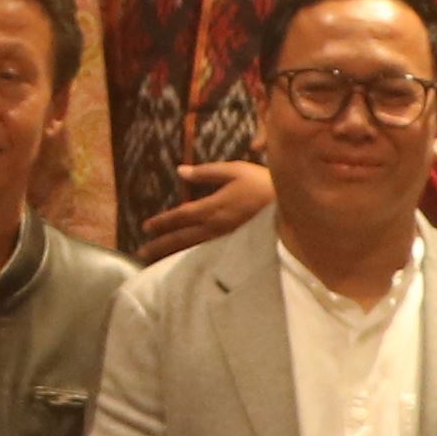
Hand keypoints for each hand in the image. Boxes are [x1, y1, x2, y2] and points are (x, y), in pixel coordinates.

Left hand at [139, 162, 272, 257]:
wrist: (294, 206)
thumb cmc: (263, 184)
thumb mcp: (234, 171)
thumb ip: (207, 173)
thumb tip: (181, 171)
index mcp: (212, 208)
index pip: (180, 216)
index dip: (162, 222)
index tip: (146, 227)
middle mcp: (215, 228)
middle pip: (182, 238)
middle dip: (160, 245)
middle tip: (141, 252)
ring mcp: (227, 241)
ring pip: (194, 250)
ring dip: (174, 255)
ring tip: (158, 261)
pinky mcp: (238, 248)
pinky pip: (210, 255)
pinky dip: (195, 259)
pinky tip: (189, 264)